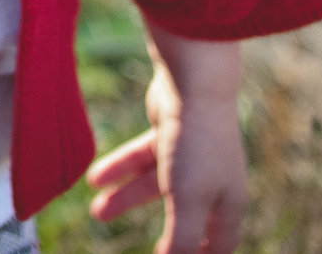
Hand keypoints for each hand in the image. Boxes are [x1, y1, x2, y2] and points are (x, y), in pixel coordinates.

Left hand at [86, 25, 246, 253]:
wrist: (192, 83)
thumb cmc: (197, 146)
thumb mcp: (188, 201)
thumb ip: (182, 240)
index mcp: (228, 201)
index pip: (219, 243)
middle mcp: (213, 180)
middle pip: (182, 217)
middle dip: (155, 232)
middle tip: (128, 234)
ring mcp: (191, 156)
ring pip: (154, 185)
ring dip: (125, 198)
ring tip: (95, 211)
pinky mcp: (170, 133)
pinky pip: (143, 158)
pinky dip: (121, 168)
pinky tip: (93, 177)